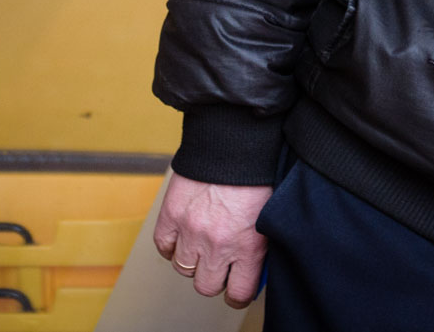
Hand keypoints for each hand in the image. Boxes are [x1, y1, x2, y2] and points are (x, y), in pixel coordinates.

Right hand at [152, 172, 271, 307]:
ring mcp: (192, 231)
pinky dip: (172, 244)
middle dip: (213, 276)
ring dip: (192, 259)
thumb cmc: (256, 172)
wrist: (233, 140)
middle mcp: (218, 244)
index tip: (236, 286)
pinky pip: (163, 247)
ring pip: (183, 269)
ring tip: (202, 242)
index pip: (238, 292)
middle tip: (219, 262)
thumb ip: (260, 243)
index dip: (237, 292)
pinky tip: (184, 233)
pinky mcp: (171, 216)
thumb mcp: (270, 213)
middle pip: (206, 286)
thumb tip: (254, 267)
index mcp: (250, 245)